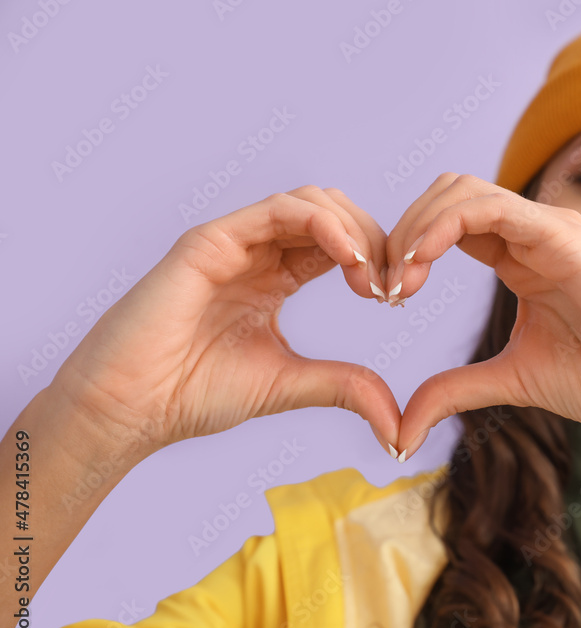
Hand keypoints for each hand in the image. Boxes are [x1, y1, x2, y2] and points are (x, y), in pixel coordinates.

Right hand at [49, 185, 402, 463]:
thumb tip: (398, 423)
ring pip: (312, 202)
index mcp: (276, 278)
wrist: (132, 409)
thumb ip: (344, 387)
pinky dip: (324, 225)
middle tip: (392, 286)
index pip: (341, 244)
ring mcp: (234, 241)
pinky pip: (279, 209)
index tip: (398, 298)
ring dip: (356, 231)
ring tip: (372, 277)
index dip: (377, 260)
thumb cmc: (195, 395)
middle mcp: (258, 252)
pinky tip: (349, 260)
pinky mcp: (211, 240)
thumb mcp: (290, 385)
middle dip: (375, 241)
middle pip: (335, 214)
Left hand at [384, 173, 580, 458]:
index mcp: (519, 256)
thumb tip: (400, 428)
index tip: (384, 296)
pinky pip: (490, 207)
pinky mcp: (564, 237)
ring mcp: (550, 228)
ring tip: (397, 281)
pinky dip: (444, 226)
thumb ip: (453, 390)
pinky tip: (419, 265)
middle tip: (382, 287)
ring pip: (461, 190)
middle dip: (403, 232)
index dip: (407, 249)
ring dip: (416, 227)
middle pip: (446, 195)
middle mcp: (532, 232)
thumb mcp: (508, 381)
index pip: (448, 224)